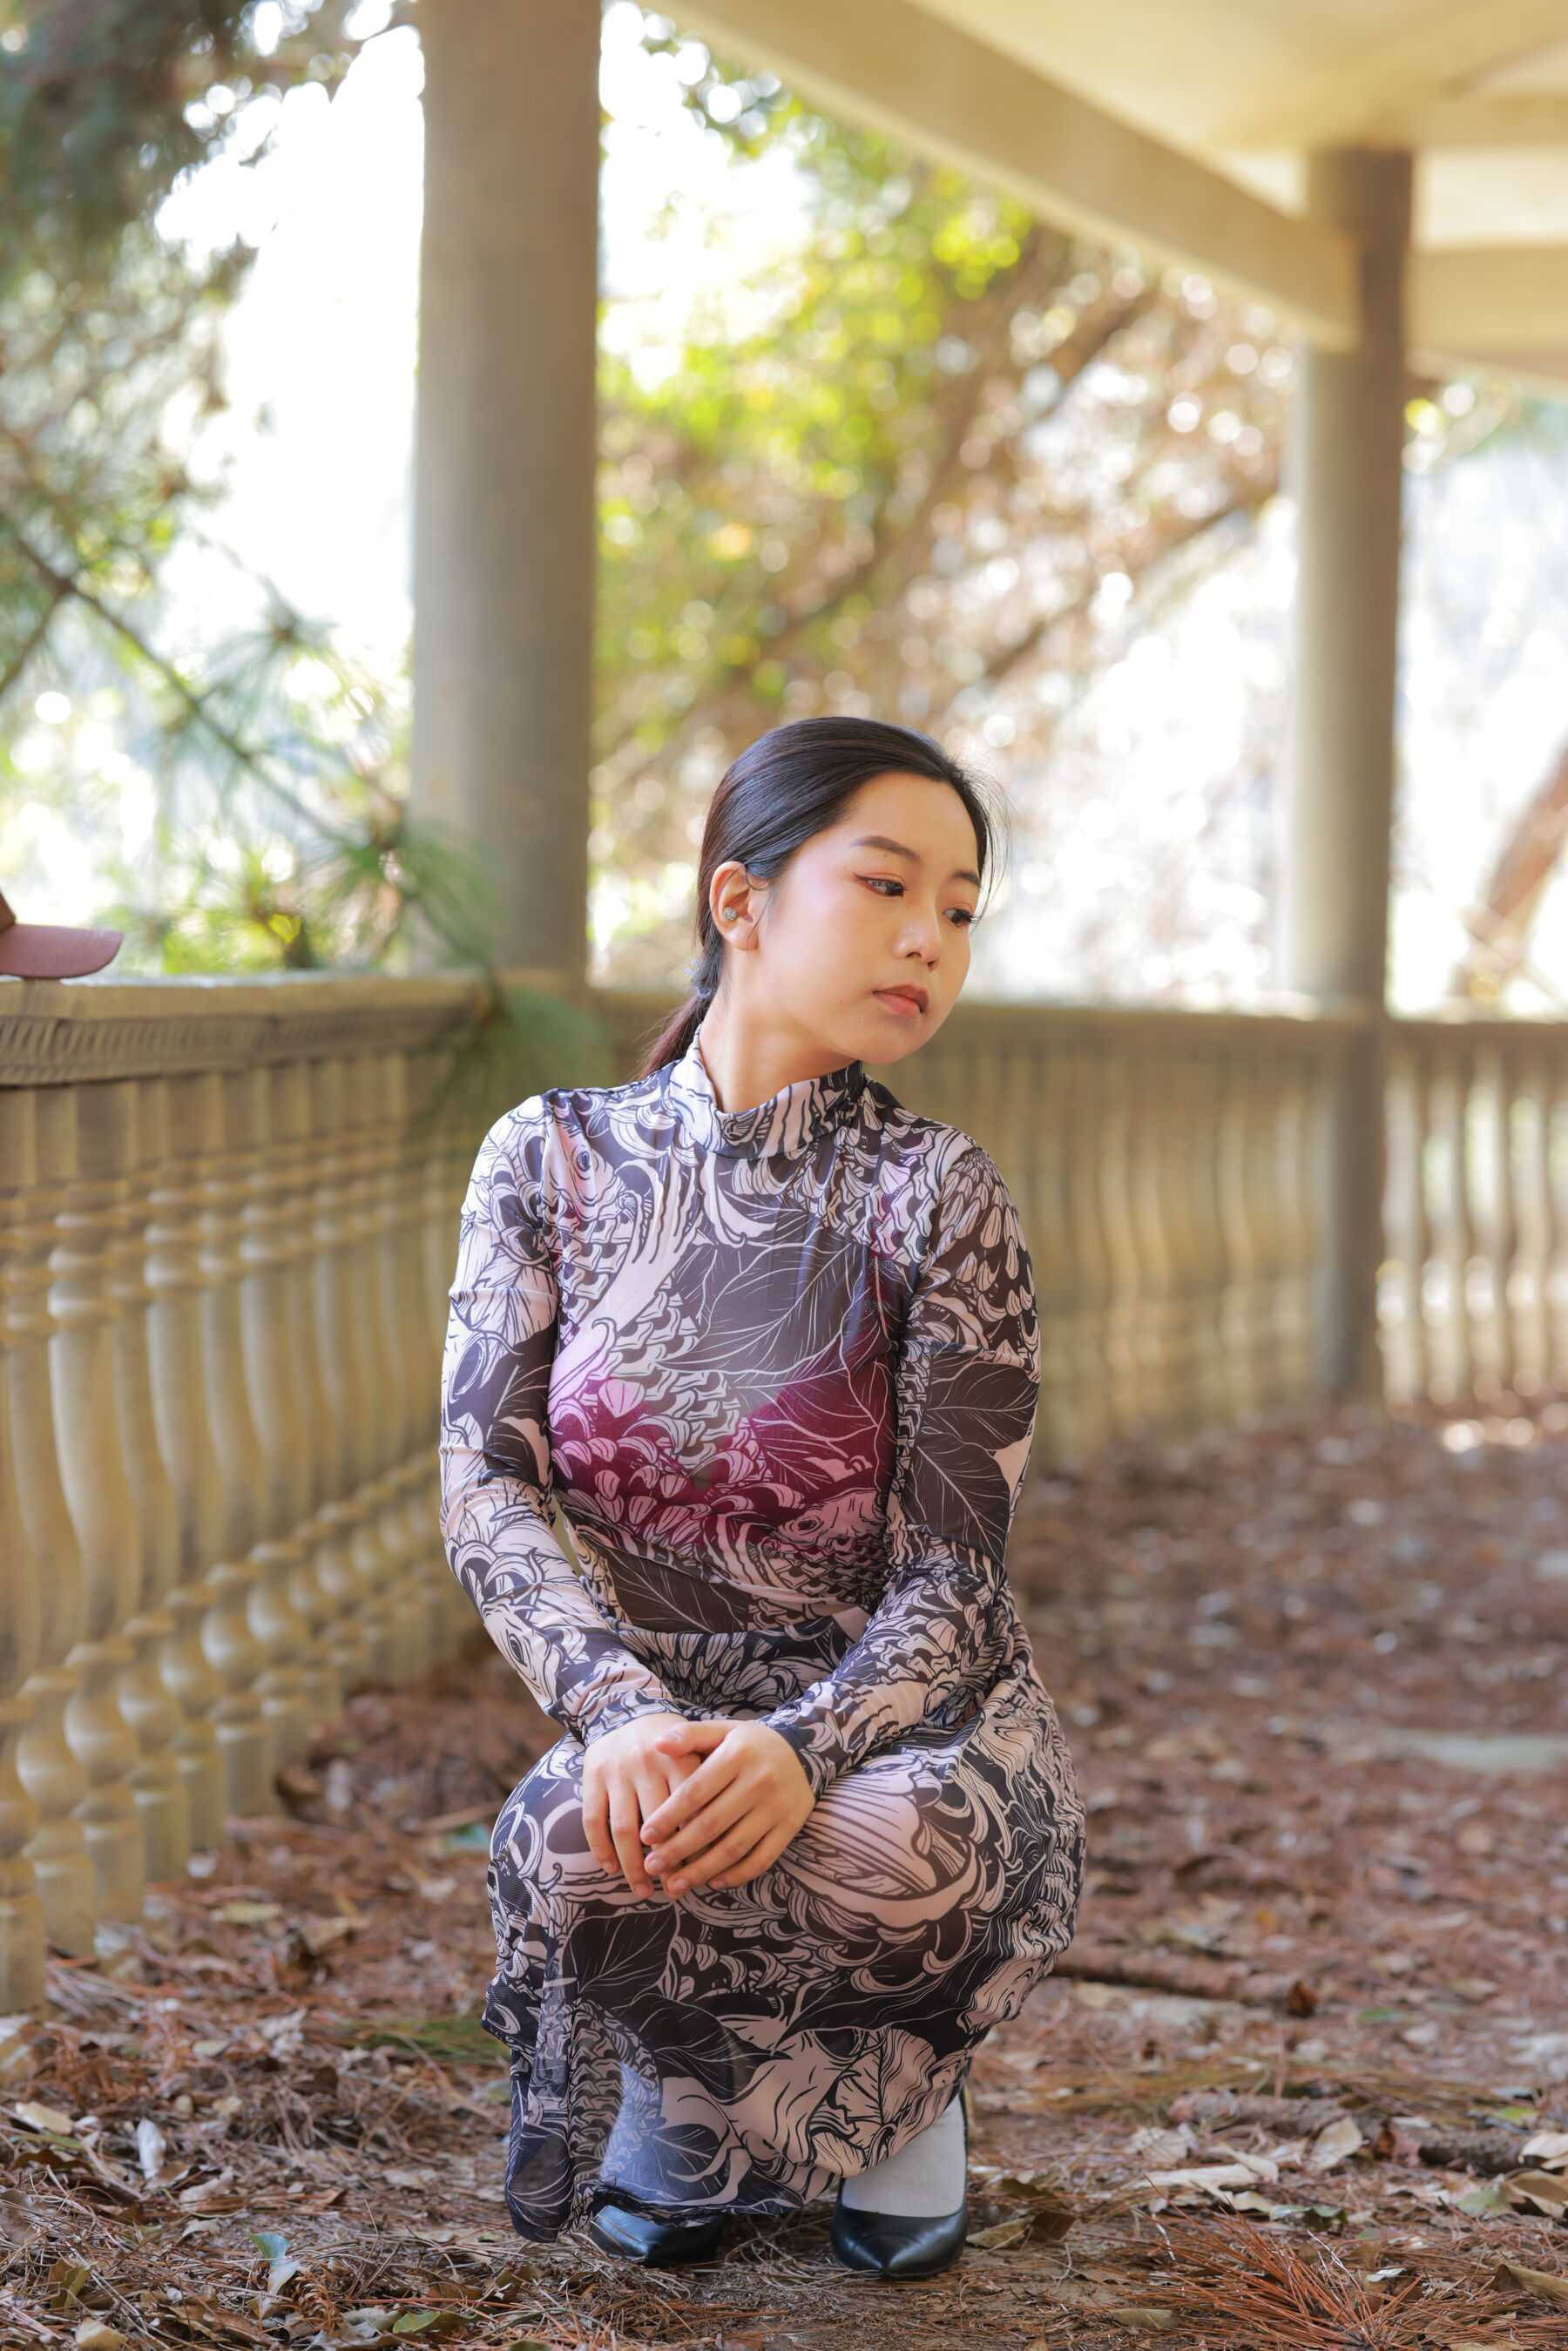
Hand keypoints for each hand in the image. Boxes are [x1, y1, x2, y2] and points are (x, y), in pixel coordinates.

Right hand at [580, 1713, 706, 1899]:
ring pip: (624, 1829)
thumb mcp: (697, 1749)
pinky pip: (593, 1820)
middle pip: (657, 1825)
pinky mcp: (592, 1776)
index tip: (701, 1872)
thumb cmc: (673, 1743)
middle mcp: (648, 1762)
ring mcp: (618, 1770)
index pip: (692, 1810)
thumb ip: (711, 1785)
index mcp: (680, 1757)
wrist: (626, 1709)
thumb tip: (725, 1839)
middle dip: (666, 1863)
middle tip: (673, 1889)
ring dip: (632, 1866)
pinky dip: (601, 1849)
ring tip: (643, 1890)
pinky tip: (611, 1869)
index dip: (696, 1845)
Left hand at [637, 1719, 815, 1894]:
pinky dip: (736, 1875)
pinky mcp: (790, 1826)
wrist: (801, 1751)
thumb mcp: (720, 1731)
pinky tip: (713, 1882)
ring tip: (675, 1885)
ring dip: (702, 1870)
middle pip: (712, 1824)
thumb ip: (688, 1735)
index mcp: (737, 1755)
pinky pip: (761, 1859)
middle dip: (678, 1849)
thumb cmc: (748, 1744)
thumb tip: (657, 1744)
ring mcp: (777, 1807)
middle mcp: (760, 1781)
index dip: (669, 1816)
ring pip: (734, 1847)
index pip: (695, 1791)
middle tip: (652, 1867)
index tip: (645, 1836)